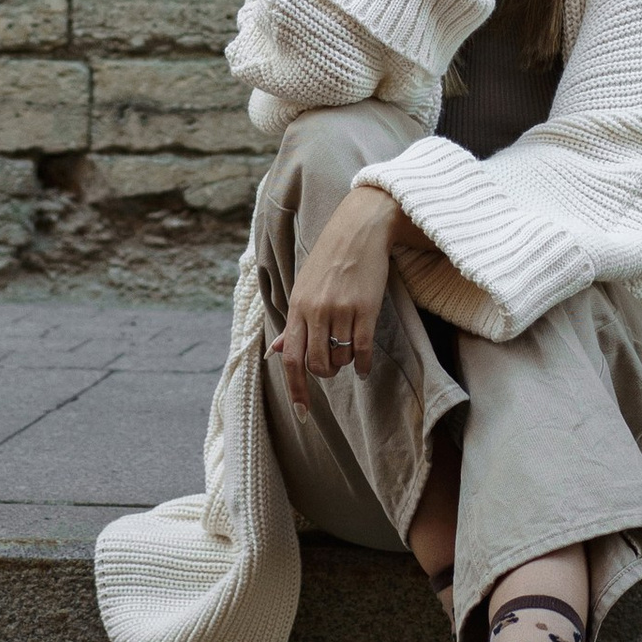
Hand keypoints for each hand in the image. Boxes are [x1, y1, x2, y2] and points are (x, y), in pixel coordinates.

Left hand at [279, 185, 398, 417]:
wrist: (359, 229)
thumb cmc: (329, 258)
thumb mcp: (304, 287)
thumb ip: (292, 322)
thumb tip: (276, 353)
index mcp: (297, 307)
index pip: (291, 358)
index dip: (295, 389)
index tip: (302, 413)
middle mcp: (316, 311)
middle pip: (315, 364)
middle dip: (324, 374)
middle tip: (332, 367)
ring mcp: (341, 310)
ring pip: (340, 359)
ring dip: (344, 365)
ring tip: (348, 354)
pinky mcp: (366, 309)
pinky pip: (362, 350)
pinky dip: (363, 365)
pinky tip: (364, 367)